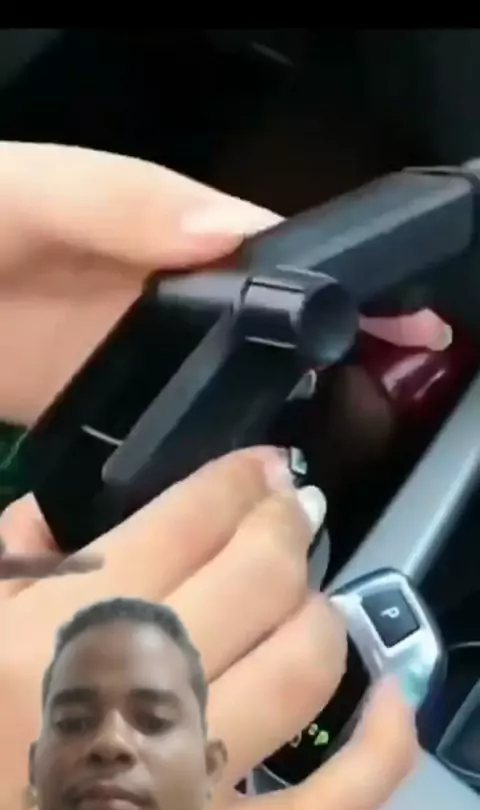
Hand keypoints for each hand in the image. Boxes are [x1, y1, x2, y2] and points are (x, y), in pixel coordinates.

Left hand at [0, 142, 449, 425]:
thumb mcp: (32, 187)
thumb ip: (122, 200)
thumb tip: (229, 232)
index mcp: (160, 233)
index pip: (268, 261)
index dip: (334, 292)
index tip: (394, 327)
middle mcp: (157, 301)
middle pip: (258, 336)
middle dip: (323, 363)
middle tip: (376, 401)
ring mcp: (129, 363)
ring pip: (219, 394)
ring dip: (270, 418)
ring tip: (317, 452)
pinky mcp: (92, 414)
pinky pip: (158, 443)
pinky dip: (198, 462)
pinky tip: (227, 484)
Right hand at [0, 448, 416, 809]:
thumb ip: (11, 560)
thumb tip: (50, 512)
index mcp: (64, 630)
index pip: (186, 521)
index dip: (239, 479)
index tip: (266, 465)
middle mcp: (138, 692)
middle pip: (258, 578)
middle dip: (285, 526)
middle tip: (292, 509)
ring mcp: (192, 772)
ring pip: (301, 665)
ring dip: (319, 613)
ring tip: (306, 593)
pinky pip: (333, 802)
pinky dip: (378, 747)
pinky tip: (387, 698)